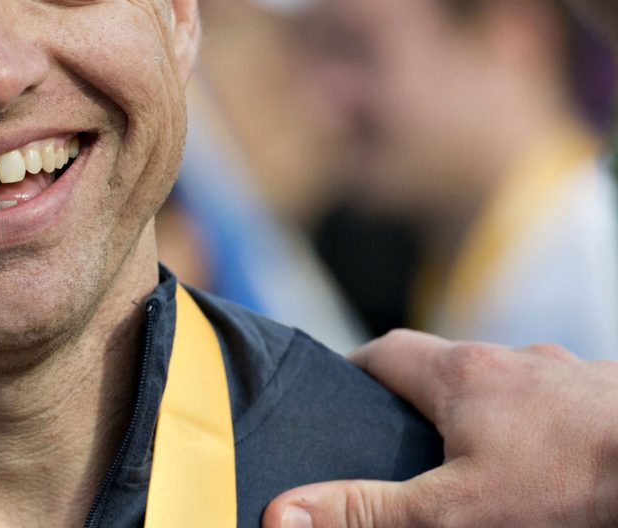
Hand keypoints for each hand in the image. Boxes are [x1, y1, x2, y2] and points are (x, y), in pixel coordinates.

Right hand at [263, 329, 617, 527]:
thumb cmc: (572, 485)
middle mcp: (516, 361)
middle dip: (426, 403)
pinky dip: (550, 431)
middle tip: (410, 449)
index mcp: (463, 374)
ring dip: (494, 417)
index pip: (385, 352)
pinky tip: (559, 468)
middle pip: (450, 370)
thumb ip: (366, 510)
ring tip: (492, 466)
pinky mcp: (615, 401)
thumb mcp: (454, 511)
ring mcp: (573, 377)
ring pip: (514, 389)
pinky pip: (567, 408)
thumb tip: (279, 511)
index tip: (337, 397)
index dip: (355, 373)